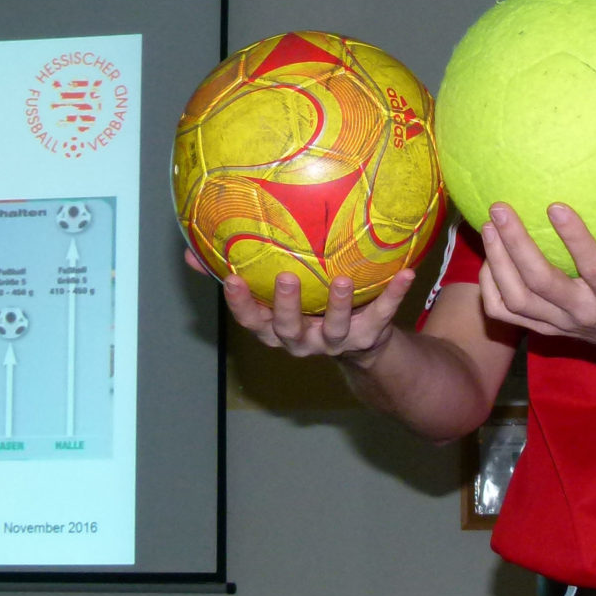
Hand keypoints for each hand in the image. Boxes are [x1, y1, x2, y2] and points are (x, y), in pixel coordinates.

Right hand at [184, 248, 414, 361]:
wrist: (359, 344)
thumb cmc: (306, 307)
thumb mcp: (269, 295)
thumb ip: (231, 272)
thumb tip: (188, 251)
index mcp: (276, 329)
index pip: (251, 321)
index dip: (240, 304)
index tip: (230, 278)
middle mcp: (303, 340)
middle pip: (289, 329)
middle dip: (286, 306)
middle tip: (286, 278)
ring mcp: (337, 341)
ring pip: (337, 328)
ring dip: (341, 305)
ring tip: (345, 279)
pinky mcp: (370, 337)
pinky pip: (384, 315)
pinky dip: (395, 296)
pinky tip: (407, 272)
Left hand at [475, 202, 595, 362]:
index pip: (594, 269)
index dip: (575, 240)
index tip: (555, 205)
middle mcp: (583, 314)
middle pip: (541, 283)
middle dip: (516, 246)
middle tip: (500, 209)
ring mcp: (559, 324)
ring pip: (517, 299)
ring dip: (497, 263)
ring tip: (488, 226)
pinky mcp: (542, 329)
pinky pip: (505, 314)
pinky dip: (490, 288)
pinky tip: (487, 257)